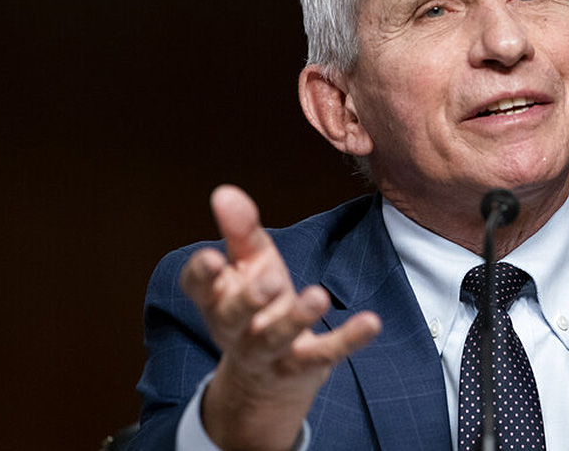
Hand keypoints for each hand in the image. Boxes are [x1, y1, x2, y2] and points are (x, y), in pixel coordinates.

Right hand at [180, 185, 380, 450]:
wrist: (268, 376)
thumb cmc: (259, 303)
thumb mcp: (250, 264)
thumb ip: (240, 231)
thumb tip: (224, 191)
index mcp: (217, 298)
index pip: (198, 287)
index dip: (202, 274)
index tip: (212, 258)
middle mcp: (235, 329)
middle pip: (234, 317)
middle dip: (250, 299)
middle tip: (271, 281)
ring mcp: (268, 352)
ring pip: (277, 338)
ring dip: (297, 318)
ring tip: (318, 296)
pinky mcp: (303, 366)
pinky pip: (325, 353)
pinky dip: (348, 339)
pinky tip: (371, 322)